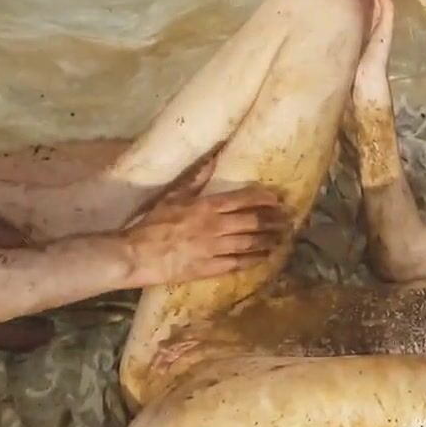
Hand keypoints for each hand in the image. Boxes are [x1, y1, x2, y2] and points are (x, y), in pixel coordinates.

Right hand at [123, 184, 287, 285]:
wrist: (138, 254)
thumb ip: (196, 178)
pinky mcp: (210, 268)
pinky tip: (266, 258)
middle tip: (287, 219)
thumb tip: (213, 157)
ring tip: (282, 237)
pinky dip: (255, 260)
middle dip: (273, 220)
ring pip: (250, 243)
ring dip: (269, 240)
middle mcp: (215, 226)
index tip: (276, 199)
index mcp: (207, 206)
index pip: (243, 199)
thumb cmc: (154, 223)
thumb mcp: (174, 196)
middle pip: (253, 222)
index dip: (263, 198)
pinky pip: (238, 264)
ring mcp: (214, 249)